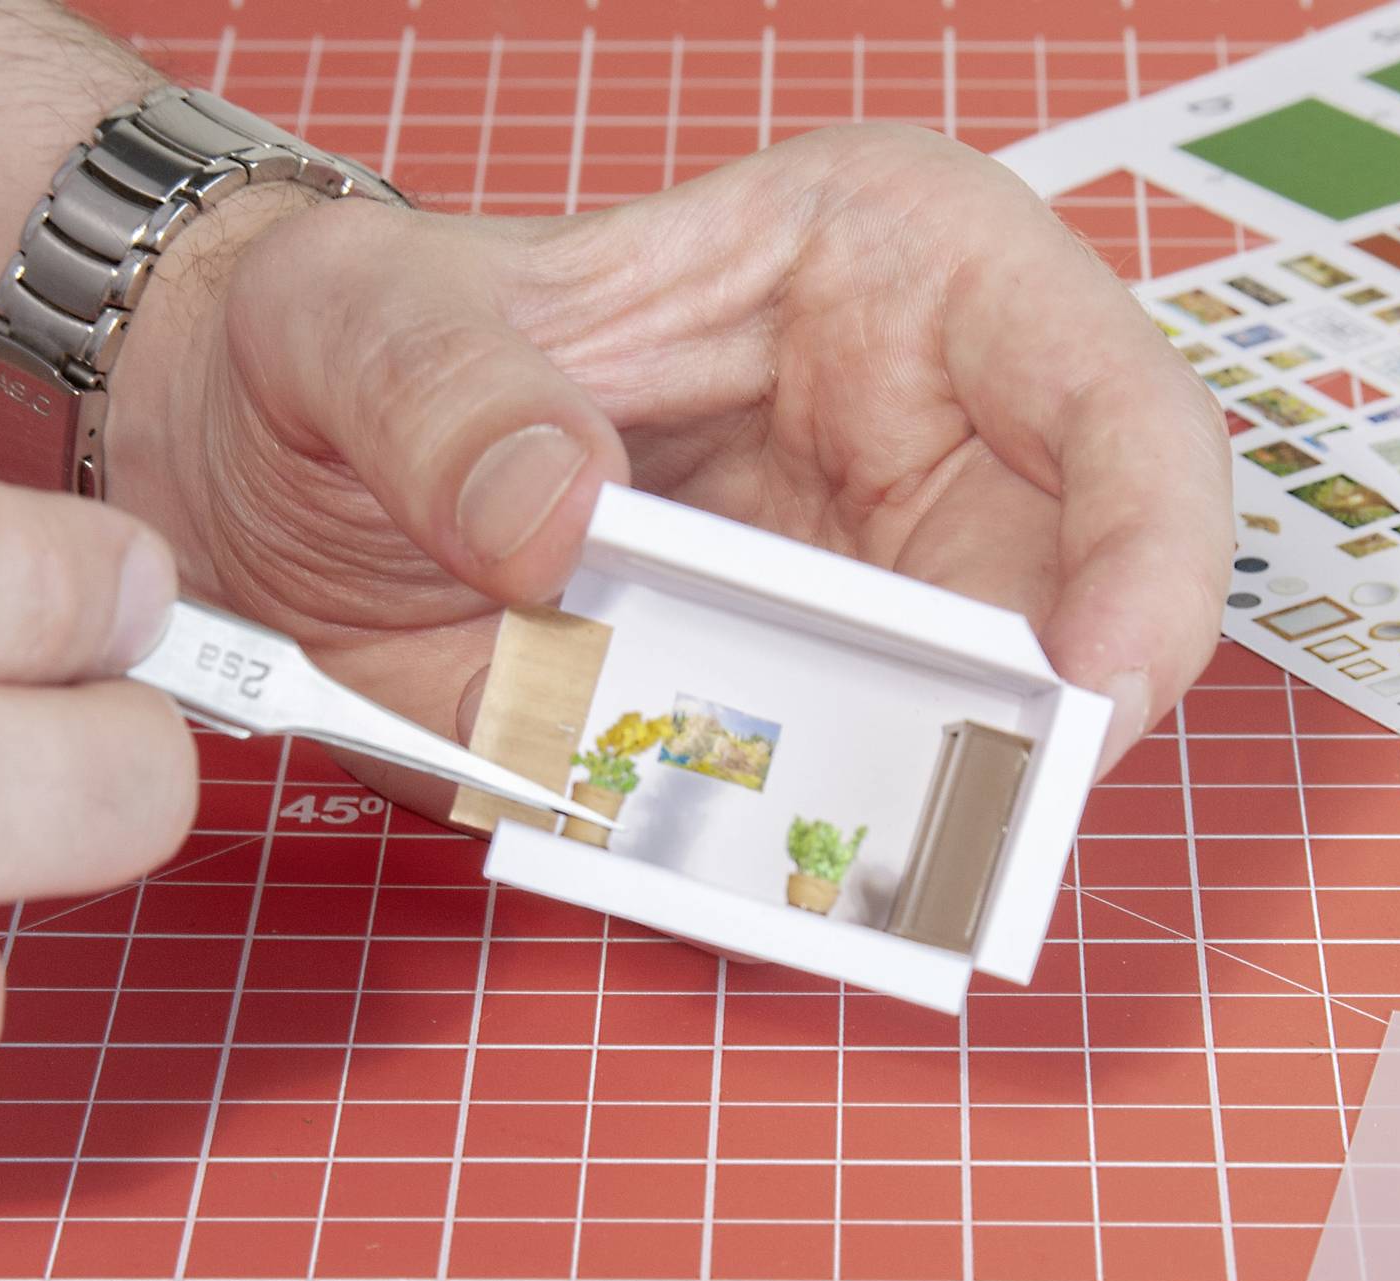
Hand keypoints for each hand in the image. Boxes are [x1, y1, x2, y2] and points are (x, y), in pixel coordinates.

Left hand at [117, 124, 1229, 811]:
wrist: (250, 474)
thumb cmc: (340, 345)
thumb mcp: (350, 323)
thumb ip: (443, 393)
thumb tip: (562, 517)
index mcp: (888, 272)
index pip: (1108, 396)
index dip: (1149, 543)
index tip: (1094, 675)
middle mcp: (915, 441)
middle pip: (1084, 609)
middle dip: (1045, 742)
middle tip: (973, 842)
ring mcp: (860, 602)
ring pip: (977, 747)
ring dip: (918, 829)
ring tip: (831, 880)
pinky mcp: (782, 728)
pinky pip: (837, 825)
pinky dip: (796, 878)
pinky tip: (734, 888)